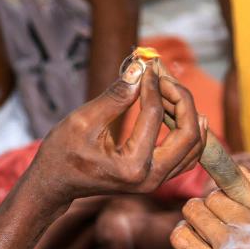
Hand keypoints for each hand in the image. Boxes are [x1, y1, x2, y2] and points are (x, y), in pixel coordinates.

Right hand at [30, 70, 203, 207]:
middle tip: (164, 77)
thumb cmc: (63, 153)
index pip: (155, 116)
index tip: (146, 65)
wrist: (55, 183)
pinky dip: (189, 132)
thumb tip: (140, 68)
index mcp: (132, 167)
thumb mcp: (84, 120)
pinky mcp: (157, 178)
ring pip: (194, 147)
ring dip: (188, 114)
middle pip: (189, 135)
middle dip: (181, 100)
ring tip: (170, 89)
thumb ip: (116, 96)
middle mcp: (151, 179)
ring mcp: (156, 182)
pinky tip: (183, 111)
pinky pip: (187, 156)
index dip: (152, 85)